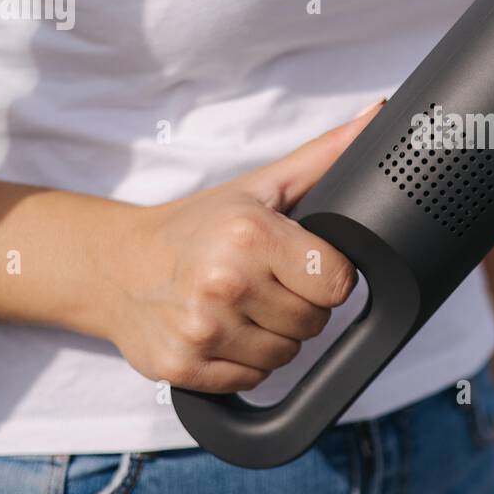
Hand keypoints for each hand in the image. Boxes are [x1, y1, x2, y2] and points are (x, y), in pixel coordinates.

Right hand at [98, 101, 383, 392]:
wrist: (116, 265)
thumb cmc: (197, 226)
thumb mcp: (260, 186)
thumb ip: (324, 156)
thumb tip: (377, 115)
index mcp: (251, 235)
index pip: (337, 282)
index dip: (325, 275)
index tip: (300, 264)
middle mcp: (225, 283)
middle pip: (314, 323)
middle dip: (299, 306)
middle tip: (265, 283)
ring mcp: (201, 330)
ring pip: (286, 357)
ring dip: (273, 336)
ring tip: (243, 306)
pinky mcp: (183, 368)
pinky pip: (250, 379)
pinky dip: (243, 362)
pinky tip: (222, 330)